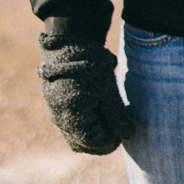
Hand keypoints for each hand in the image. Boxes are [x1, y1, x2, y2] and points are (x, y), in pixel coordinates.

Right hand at [37, 34, 135, 154]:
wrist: (69, 40)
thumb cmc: (90, 64)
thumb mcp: (108, 90)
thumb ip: (117, 117)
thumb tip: (129, 136)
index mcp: (72, 117)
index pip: (94, 143)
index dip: (112, 140)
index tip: (124, 130)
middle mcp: (58, 119)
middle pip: (82, 143)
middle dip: (102, 139)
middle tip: (119, 128)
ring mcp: (54, 112)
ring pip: (74, 136)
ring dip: (92, 134)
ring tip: (110, 120)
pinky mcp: (53, 104)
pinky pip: (68, 124)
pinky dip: (83, 125)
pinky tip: (97, 113)